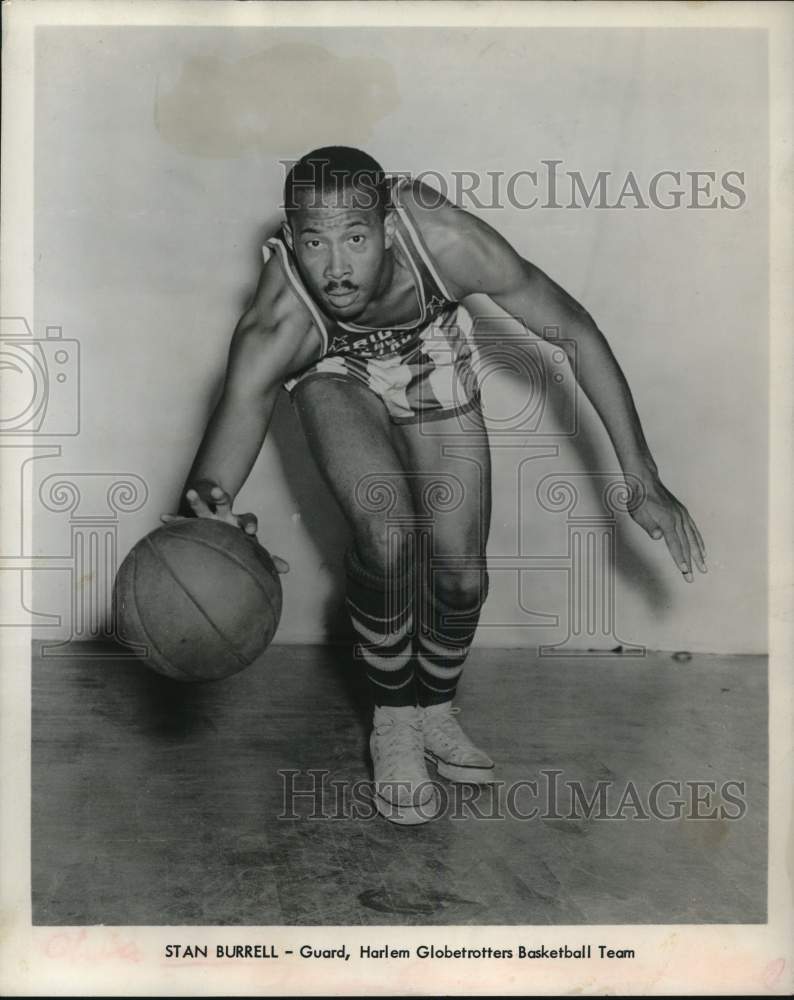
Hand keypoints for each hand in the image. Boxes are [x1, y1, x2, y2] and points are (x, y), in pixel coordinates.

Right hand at [161, 483, 288, 573]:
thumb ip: (267, 559)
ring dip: (198, 500)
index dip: (251, 523)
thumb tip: (287, 568)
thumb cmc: (239, 542)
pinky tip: (163, 518)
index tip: (251, 530)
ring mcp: (208, 516)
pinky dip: (175, 519)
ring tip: (190, 493)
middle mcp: (225, 516)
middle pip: (226, 504)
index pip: (249, 519)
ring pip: (203, 506)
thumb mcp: (251, 550)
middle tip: (221, 494)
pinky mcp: (194, 521)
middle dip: (223, 498)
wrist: (222, 527)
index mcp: (240, 523)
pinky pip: (183, 520)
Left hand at [627, 476, 706, 582]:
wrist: (644, 481)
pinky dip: (698, 540)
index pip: (675, 544)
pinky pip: (693, 529)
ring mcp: (682, 515)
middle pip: (686, 544)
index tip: (685, 571)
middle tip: (693, 577)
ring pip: (692, 538)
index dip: (680, 559)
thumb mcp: (638, 514)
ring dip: (698, 553)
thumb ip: (649, 526)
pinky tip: (701, 548)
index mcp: (667, 521)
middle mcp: (678, 519)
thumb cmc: (638, 499)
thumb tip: (658, 537)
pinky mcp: (682, 513)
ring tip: (703, 565)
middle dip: (690, 562)